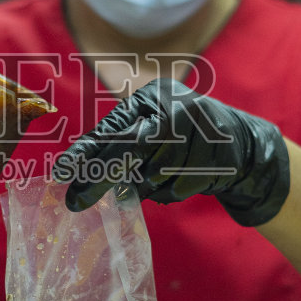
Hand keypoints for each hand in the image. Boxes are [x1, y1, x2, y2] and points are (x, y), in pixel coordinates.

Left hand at [52, 79, 289, 226]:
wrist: (240, 144)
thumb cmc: (179, 138)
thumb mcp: (148, 130)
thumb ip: (116, 146)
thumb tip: (76, 175)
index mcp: (152, 97)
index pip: (112, 129)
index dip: (85, 153)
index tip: (60, 174)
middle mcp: (176, 106)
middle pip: (131, 149)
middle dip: (102, 178)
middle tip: (76, 202)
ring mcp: (200, 130)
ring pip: (155, 175)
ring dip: (148, 186)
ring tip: (156, 179)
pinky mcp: (218, 154)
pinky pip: (178, 187)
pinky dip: (170, 192)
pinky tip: (179, 181)